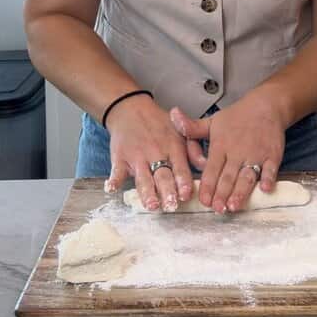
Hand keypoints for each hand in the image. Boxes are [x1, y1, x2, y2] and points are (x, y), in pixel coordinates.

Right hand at [104, 96, 192, 210]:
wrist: (131, 109)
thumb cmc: (159, 123)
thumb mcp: (181, 131)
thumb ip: (194, 149)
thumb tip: (205, 164)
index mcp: (173, 147)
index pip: (180, 168)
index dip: (183, 182)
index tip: (186, 195)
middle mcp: (156, 153)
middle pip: (162, 176)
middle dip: (167, 192)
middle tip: (171, 206)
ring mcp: (137, 156)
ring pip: (143, 177)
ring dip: (147, 192)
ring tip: (151, 205)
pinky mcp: (120, 157)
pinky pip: (116, 170)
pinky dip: (113, 180)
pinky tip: (111, 189)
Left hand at [169, 98, 285, 213]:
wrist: (266, 106)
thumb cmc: (238, 116)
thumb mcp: (212, 121)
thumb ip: (191, 127)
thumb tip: (172, 115)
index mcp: (221, 145)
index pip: (212, 169)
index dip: (207, 186)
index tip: (203, 200)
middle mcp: (237, 152)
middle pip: (228, 176)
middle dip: (222, 194)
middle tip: (217, 209)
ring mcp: (256, 154)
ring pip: (247, 176)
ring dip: (241, 191)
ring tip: (234, 205)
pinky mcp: (272, 155)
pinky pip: (271, 169)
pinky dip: (268, 179)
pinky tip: (265, 189)